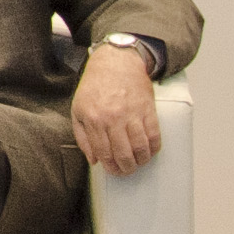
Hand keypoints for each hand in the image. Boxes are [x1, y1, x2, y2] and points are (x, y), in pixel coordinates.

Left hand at [73, 41, 161, 175]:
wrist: (116, 61)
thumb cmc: (95, 86)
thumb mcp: (78, 109)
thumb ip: (82, 137)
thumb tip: (94, 160)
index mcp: (93, 119)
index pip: (103, 153)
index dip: (110, 167)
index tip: (113, 171)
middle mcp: (113, 118)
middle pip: (123, 154)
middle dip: (126, 169)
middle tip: (127, 170)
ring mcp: (131, 114)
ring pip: (140, 148)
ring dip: (141, 161)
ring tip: (139, 162)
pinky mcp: (147, 109)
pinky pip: (154, 135)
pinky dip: (154, 148)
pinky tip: (149, 150)